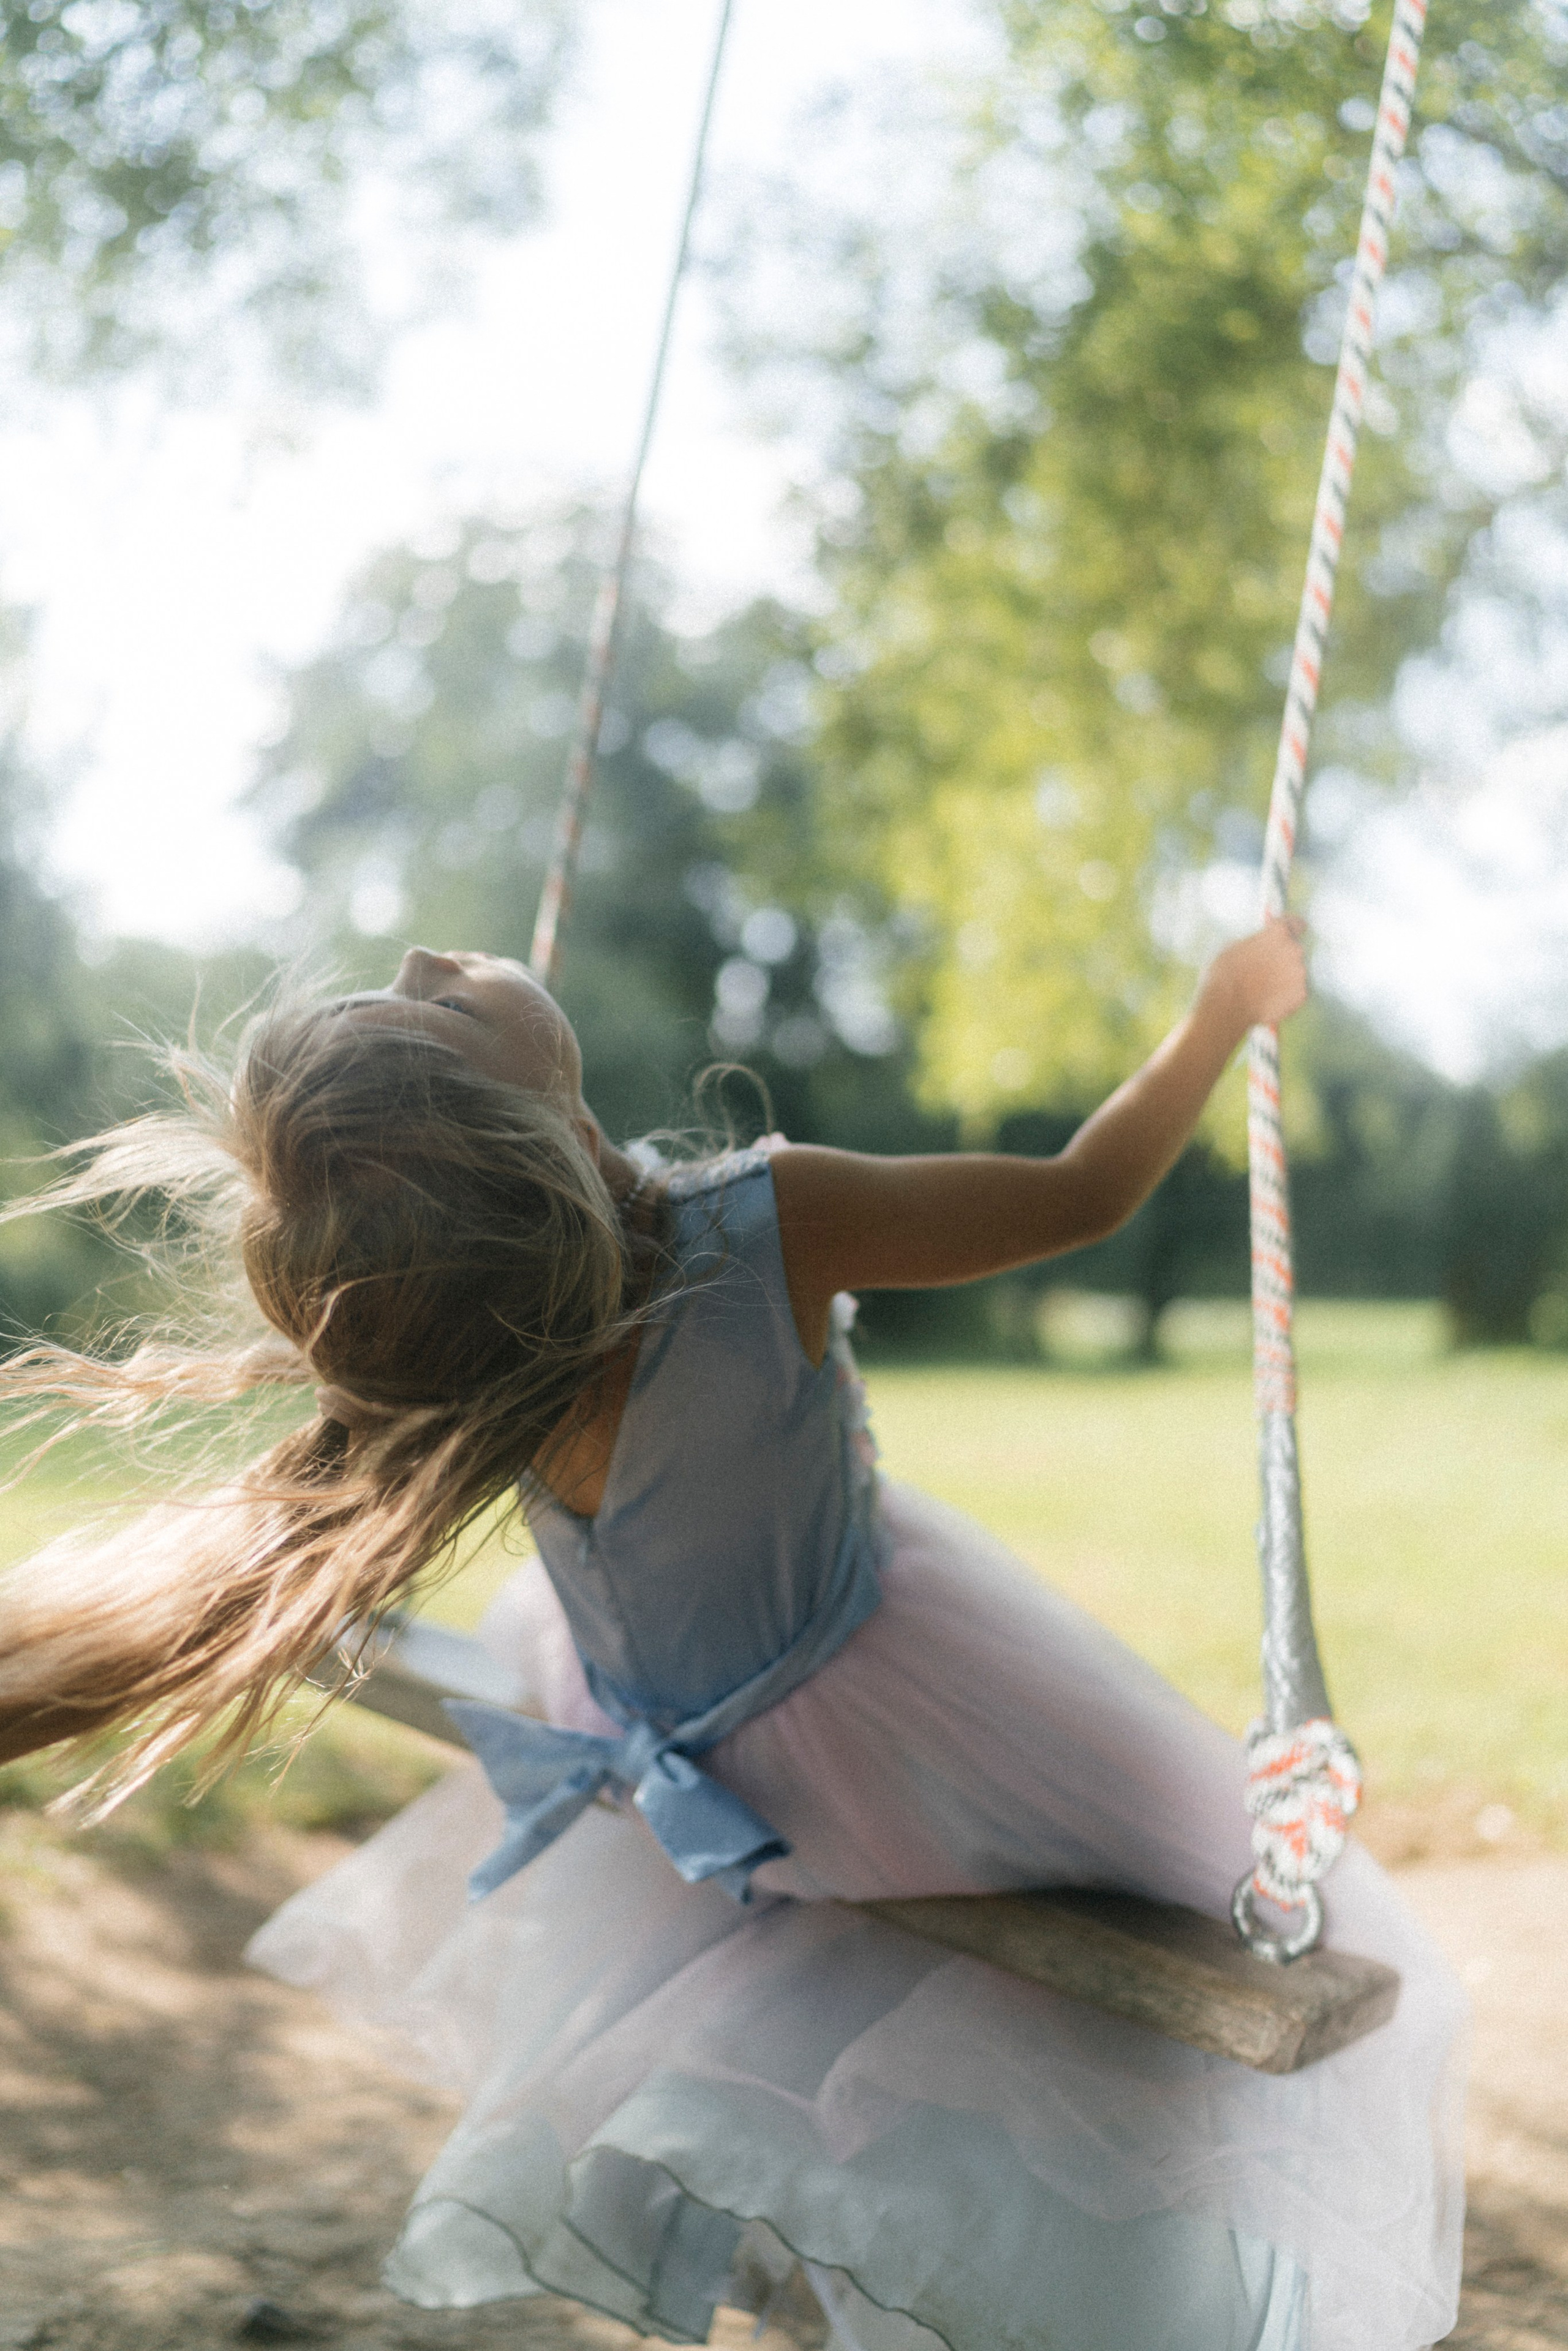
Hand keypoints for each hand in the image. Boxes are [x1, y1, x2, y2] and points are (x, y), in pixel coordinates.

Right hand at [1201, 914, 1308, 1034]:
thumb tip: (1260, 942)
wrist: (1225, 1008)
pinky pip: (1296, 991)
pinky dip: (1286, 995)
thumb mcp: (1233, 946)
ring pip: (1296, 972)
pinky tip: (1270, 999)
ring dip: (1285, 977)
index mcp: (1278, 934)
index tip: (1287, 935)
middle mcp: (1294, 950)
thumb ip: (1255, 941)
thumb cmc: (1223, 974)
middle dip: (1283, 957)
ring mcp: (1300, 974)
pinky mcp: (1300, 995)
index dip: (1291, 929)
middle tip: (1265, 968)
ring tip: (1265, 988)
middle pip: (1294, 950)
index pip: (1297, 924)